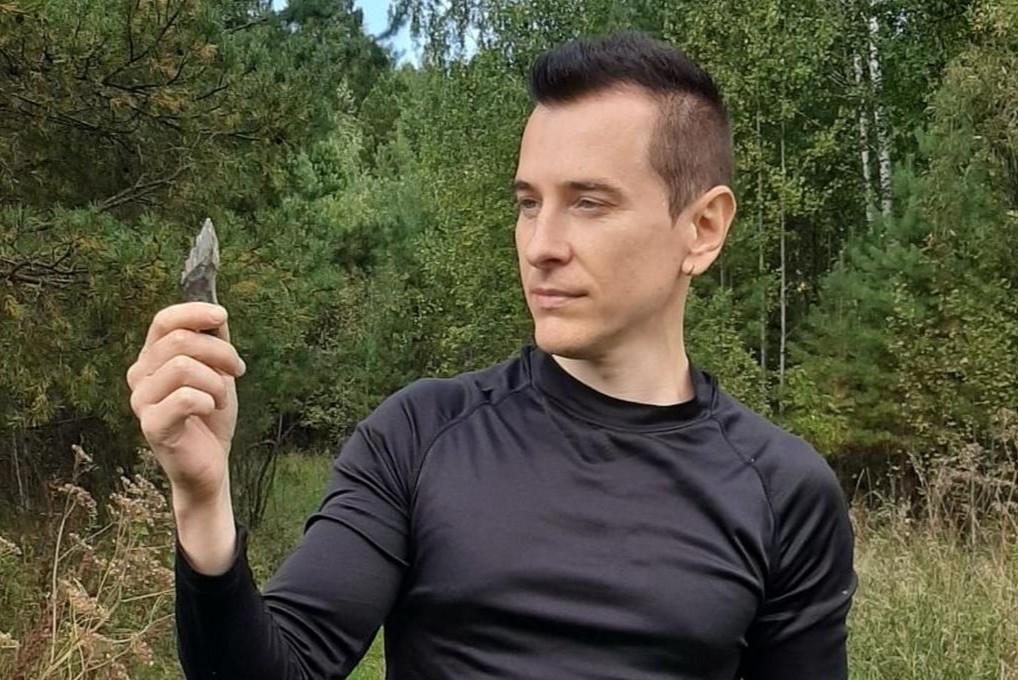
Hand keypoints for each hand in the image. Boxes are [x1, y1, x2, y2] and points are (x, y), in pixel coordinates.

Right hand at [126, 302, 245, 506]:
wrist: (212, 462)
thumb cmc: (212, 413)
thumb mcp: (218, 369)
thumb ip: (213, 340)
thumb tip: (216, 311)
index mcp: (152, 357)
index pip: (163, 320)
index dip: (194, 312)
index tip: (221, 316)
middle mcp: (139, 375)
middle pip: (181, 341)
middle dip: (221, 352)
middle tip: (237, 370)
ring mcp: (141, 401)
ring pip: (183, 367)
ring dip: (217, 381)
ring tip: (221, 398)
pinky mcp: (152, 426)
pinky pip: (185, 398)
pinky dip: (209, 401)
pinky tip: (211, 411)